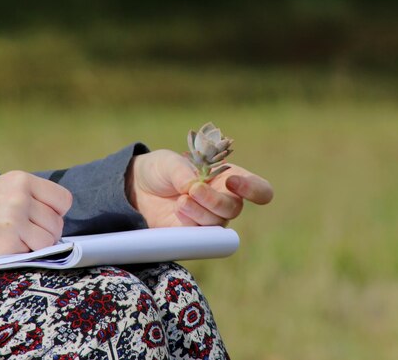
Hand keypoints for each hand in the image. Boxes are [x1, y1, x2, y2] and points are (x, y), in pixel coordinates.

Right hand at [0, 171, 72, 258]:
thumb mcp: (2, 188)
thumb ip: (30, 197)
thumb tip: (58, 216)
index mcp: (21, 180)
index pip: (63, 199)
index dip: (56, 212)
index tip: (42, 218)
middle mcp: (20, 198)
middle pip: (57, 223)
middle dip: (45, 232)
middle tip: (23, 233)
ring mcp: (14, 221)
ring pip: (49, 241)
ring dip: (35, 246)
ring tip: (13, 240)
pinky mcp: (6, 244)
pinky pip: (31, 254)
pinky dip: (21, 255)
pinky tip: (1, 247)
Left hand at [128, 149, 272, 227]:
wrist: (137, 188)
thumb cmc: (162, 170)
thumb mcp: (169, 162)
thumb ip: (182, 172)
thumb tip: (193, 187)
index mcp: (229, 178)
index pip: (259, 190)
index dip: (254, 189)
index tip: (233, 181)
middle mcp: (224, 201)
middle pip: (235, 208)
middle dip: (215, 200)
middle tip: (193, 190)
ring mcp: (209, 220)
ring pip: (218, 223)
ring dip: (200, 211)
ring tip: (180, 200)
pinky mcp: (193, 235)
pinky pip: (200, 235)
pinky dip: (190, 222)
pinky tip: (178, 210)